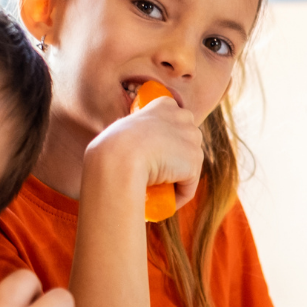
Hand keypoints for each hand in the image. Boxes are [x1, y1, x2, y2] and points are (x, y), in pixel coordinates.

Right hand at [88, 94, 204, 209]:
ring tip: (160, 191)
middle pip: (186, 144)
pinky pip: (188, 186)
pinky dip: (178, 196)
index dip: (167, 142)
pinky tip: (167, 202)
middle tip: (157, 177)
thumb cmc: (113, 147)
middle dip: (178, 160)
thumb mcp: (121, 131)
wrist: (120, 157)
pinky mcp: (194, 162)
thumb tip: (129, 149)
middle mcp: (183, 117)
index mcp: (165, 104)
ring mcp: (191, 139)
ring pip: (189, 165)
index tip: (152, 158)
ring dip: (178, 179)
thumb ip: (130, 132)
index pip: (175, 123)